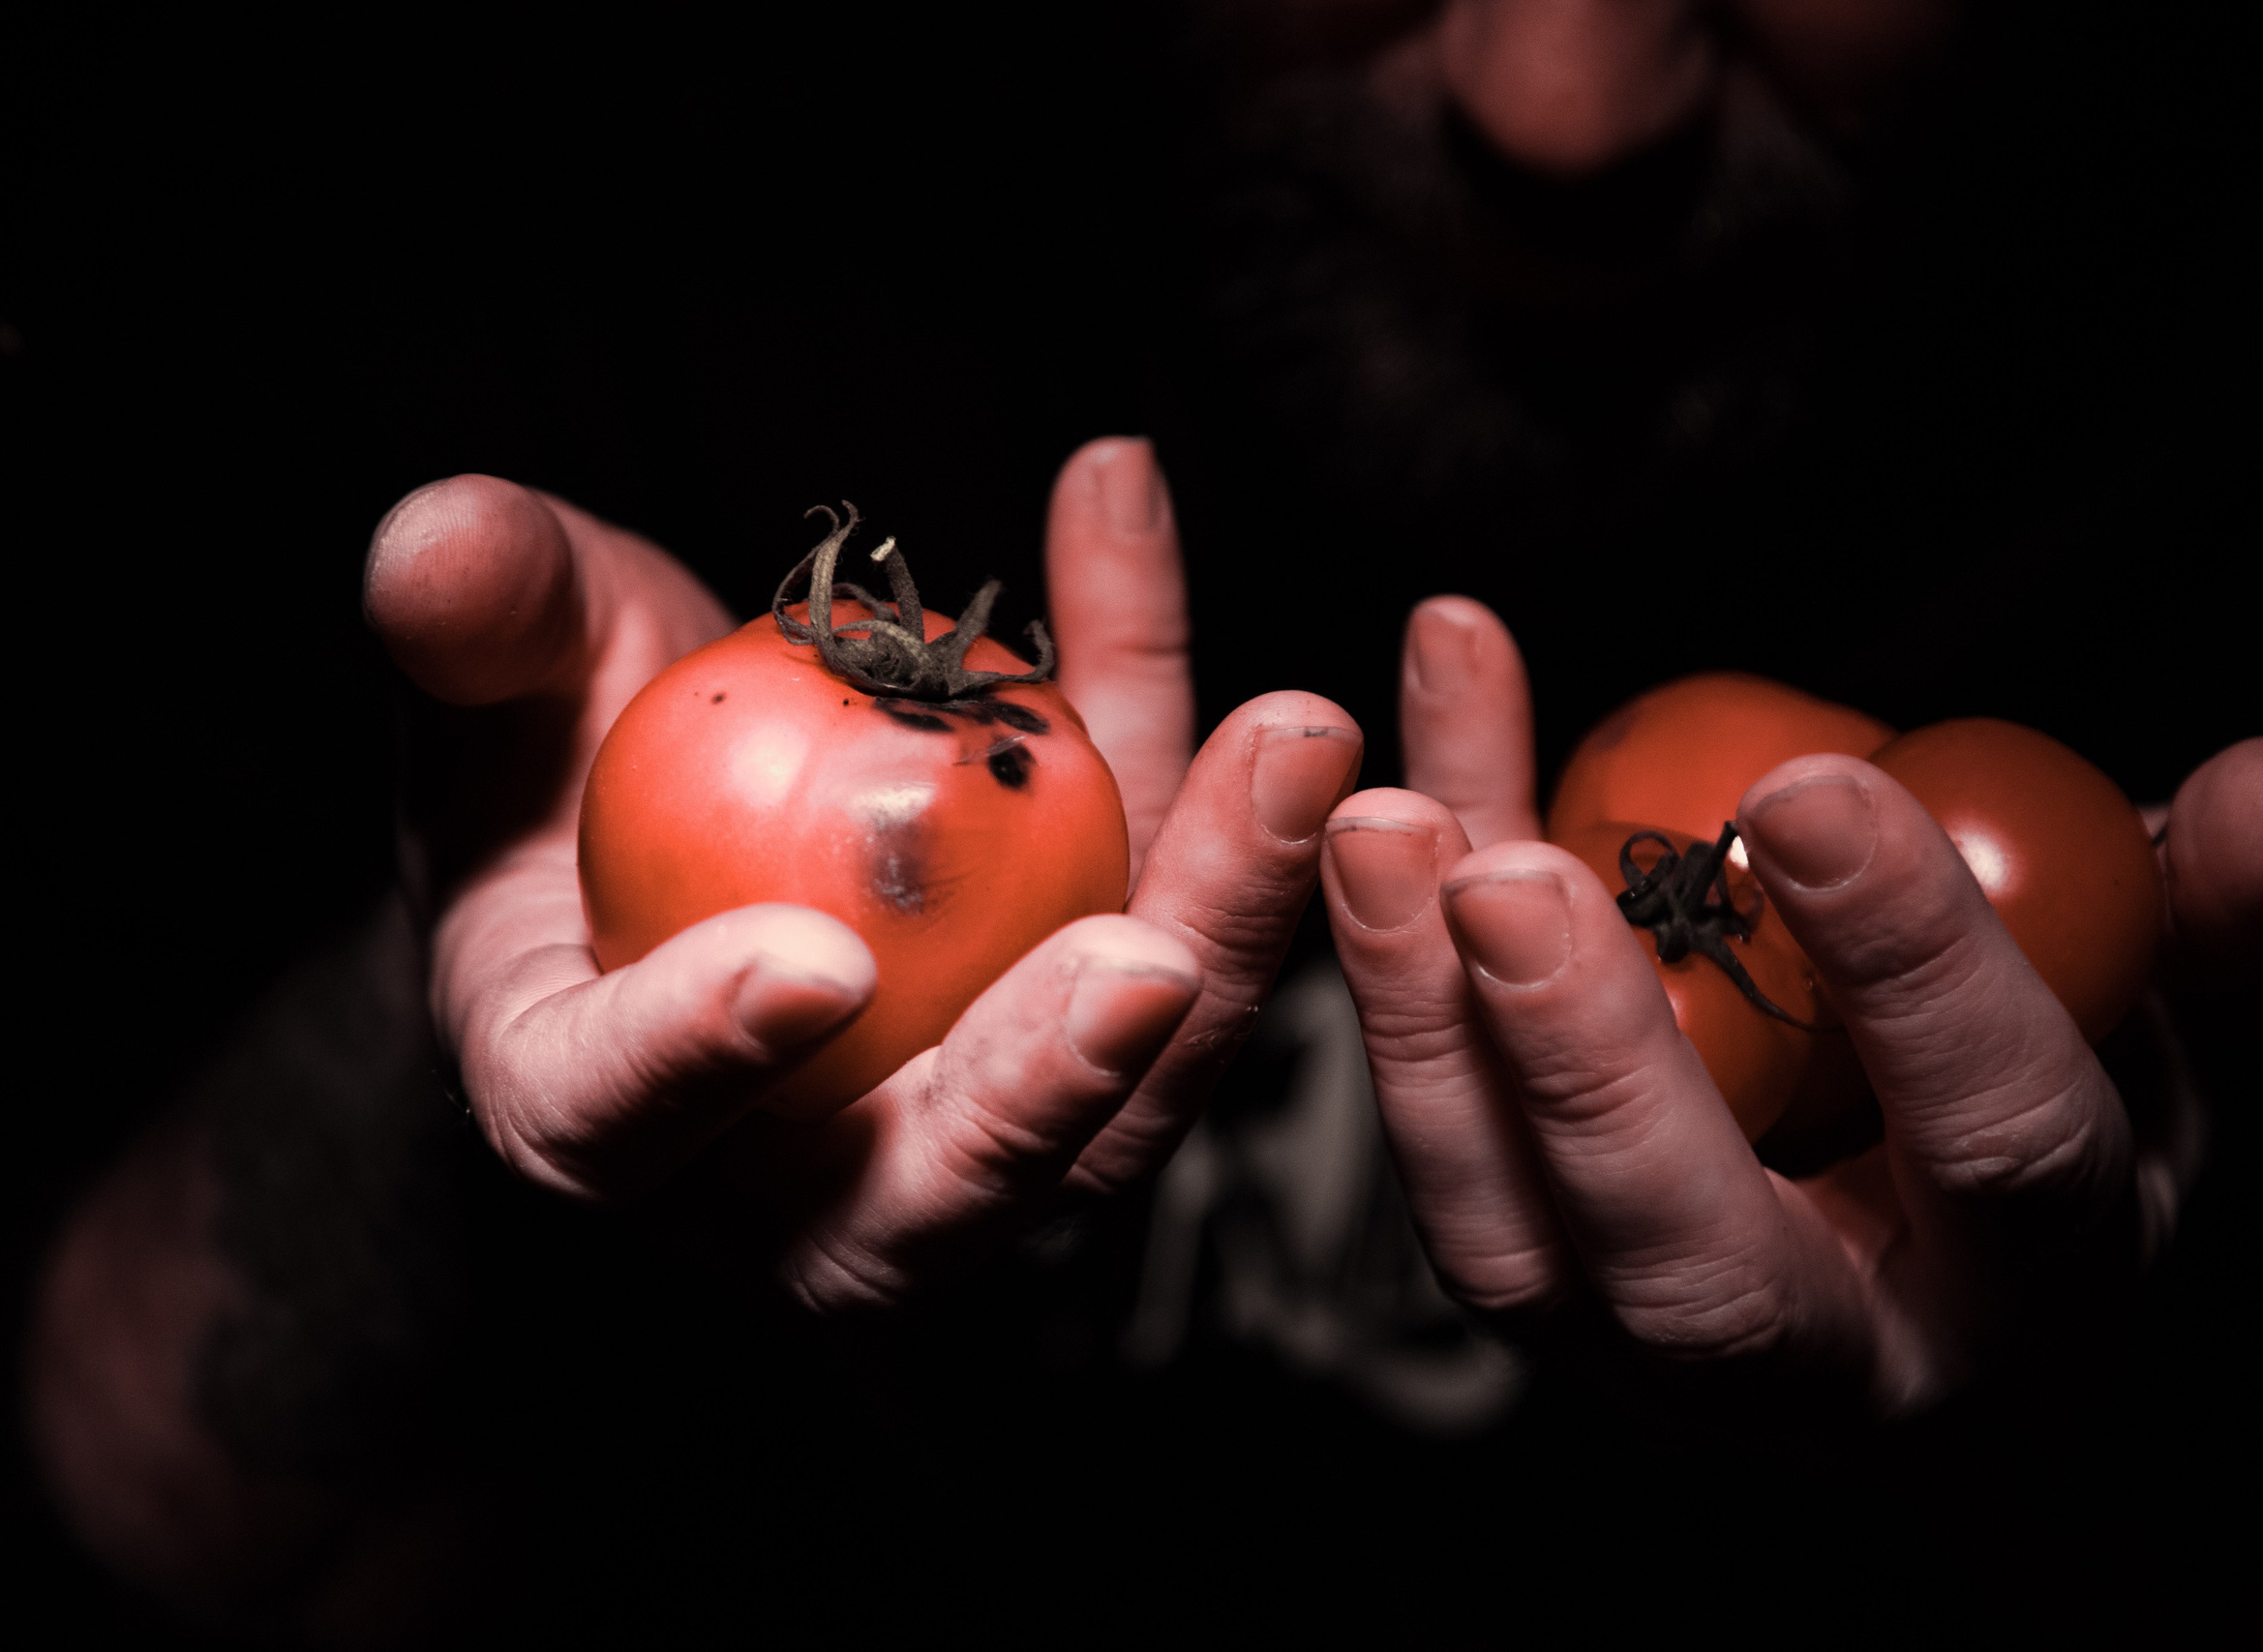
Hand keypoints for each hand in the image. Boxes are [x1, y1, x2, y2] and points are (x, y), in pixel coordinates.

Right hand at [364, 440, 1359, 1307]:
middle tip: (1149, 962)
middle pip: (939, 1183)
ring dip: (1225, 920)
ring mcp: (979, 1127)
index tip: (808, 966)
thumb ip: (472, 642)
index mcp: (591, 1114)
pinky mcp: (1105, 1035)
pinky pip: (1167, 906)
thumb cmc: (546, 802)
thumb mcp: (483, 711)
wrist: (668, 848)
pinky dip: (1195, 753)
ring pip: (1127, 1086)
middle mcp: (793, 1179)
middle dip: (1049, 1088)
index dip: (705, 1057)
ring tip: (1292, 734)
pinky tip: (1127, 529)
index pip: (622, 1121)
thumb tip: (433, 549)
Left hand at [1327, 597, 2262, 1410]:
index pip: (1992, 1148)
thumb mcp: (2187, 1030)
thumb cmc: (2076, 1134)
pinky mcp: (1535, 1290)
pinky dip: (1388, 978)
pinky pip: (1436, 1148)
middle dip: (1591, 1067)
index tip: (1813, 792)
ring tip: (1378, 822)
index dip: (1914, 974)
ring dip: (1419, 1027)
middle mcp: (1832, 1361)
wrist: (1973, 1324)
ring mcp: (1649, 1352)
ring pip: (1508, 1239)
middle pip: (1692, 1264)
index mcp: (2031, 1287)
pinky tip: (1393, 791)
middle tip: (1498, 876)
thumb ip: (2239, 919)